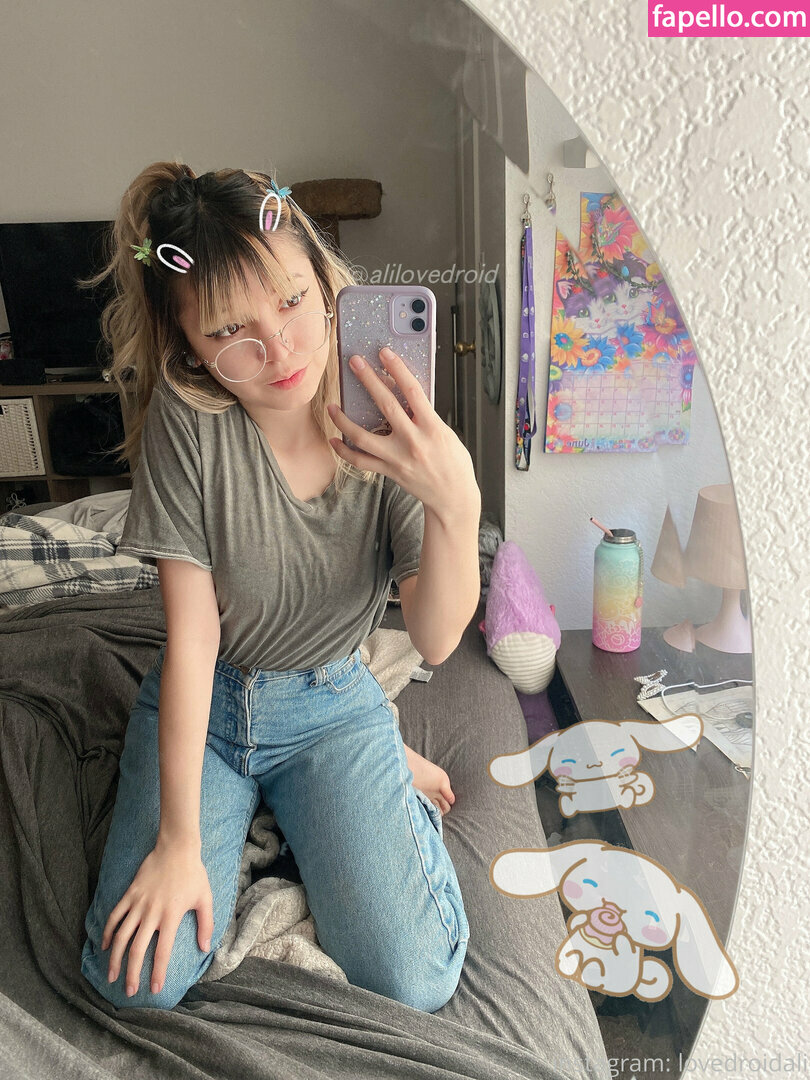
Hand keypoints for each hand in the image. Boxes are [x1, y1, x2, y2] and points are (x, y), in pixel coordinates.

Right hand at [103, 837, 213, 996]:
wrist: (176, 847)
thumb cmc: (193, 874)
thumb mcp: (205, 898)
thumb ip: (206, 924)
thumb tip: (204, 948)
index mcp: (171, 916)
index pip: (162, 951)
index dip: (158, 971)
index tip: (154, 988)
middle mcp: (152, 913)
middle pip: (138, 949)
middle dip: (132, 973)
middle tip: (129, 991)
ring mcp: (138, 903)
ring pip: (122, 936)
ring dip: (115, 958)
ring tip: (112, 976)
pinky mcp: (130, 894)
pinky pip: (115, 916)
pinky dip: (108, 932)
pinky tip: (105, 946)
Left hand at [326, 347, 479, 518]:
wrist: (453, 497)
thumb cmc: (453, 463)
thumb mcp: (445, 433)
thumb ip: (426, 417)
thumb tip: (405, 397)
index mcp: (432, 427)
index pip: (413, 391)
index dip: (398, 369)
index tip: (385, 353)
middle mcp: (413, 441)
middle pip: (386, 405)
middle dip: (368, 380)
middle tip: (354, 363)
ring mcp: (399, 458)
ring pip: (363, 436)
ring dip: (344, 420)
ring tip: (332, 407)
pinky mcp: (390, 471)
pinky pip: (361, 461)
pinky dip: (344, 451)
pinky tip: (335, 440)